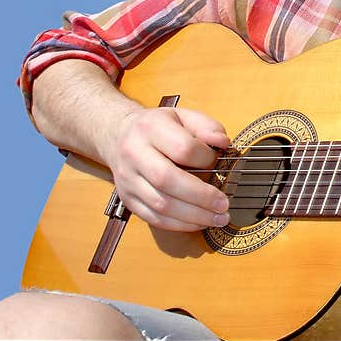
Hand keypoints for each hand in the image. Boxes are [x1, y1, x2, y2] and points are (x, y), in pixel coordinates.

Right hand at [101, 106, 230, 231]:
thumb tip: (223, 143)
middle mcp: (134, 154)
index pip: (182, 148)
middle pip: (167, 180)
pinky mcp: (128, 200)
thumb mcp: (184, 116)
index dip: (205, 159)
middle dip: (200, 196)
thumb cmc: (158, 127)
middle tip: (224, 204)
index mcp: (151, 128)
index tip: (218, 162)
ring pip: (160, 204)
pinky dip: (180, 224)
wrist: (117, 136)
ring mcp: (128, 180)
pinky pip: (154, 218)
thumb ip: (207, 127)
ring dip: (194, 216)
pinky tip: (199, 222)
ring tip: (218, 218)